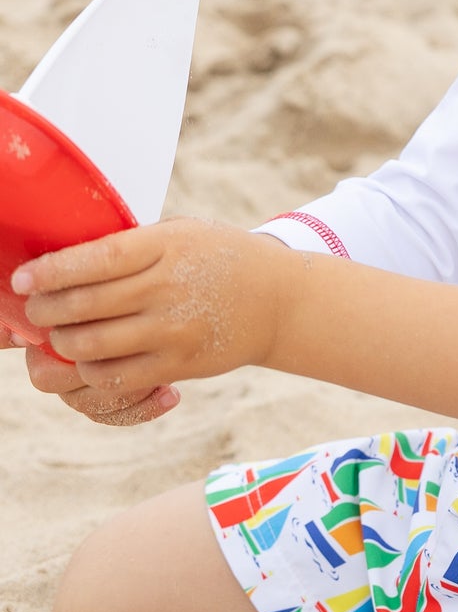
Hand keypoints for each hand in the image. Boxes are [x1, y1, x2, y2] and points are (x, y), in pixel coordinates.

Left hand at [12, 220, 291, 426]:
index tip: (23, 278)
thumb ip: (133, 246)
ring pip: (92, 345)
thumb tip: (65, 263)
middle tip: (33, 308)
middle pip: (84, 305)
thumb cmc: (221, 259)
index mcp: (167, 246)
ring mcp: (173, 330)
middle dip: (45, 310)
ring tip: (57, 333)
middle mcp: (168, 288)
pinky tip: (87, 358)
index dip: (50, 271)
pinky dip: (90, 370)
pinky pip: (116, 377)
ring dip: (62, 341)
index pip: (95, 260)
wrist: (279, 301)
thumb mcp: (183, 234)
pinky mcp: (178, 365)